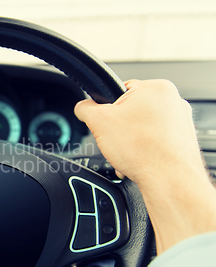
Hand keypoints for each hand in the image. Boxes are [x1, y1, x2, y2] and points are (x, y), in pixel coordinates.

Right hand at [74, 79, 215, 253]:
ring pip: (143, 127)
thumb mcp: (99, 122)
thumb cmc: (143, 149)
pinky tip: (139, 159)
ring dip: (131, 140)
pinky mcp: (183, 140)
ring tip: (129, 152)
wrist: (168, 179)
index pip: (121, 90)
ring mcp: (181, 121)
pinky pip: (156, 140)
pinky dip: (145, 149)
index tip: (106, 122)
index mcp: (156, 87)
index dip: (108, 108)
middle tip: (117, 139)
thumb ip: (85, 108)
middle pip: (132, 110)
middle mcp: (174, 101)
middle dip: (120, 127)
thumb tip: (82, 107)